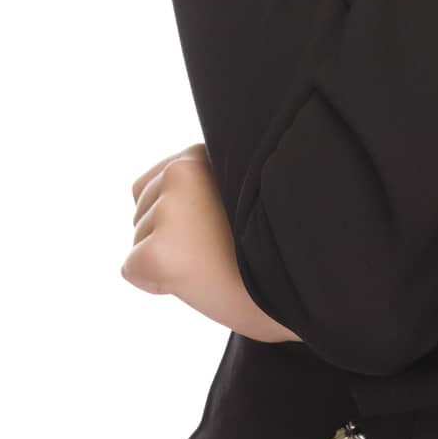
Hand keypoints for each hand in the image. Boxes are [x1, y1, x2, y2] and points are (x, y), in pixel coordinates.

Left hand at [121, 142, 297, 342]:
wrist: (304, 284)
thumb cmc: (282, 246)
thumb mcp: (245, 194)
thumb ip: (210, 185)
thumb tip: (181, 201)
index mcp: (204, 153)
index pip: (160, 181)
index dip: (183, 214)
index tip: (219, 228)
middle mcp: (182, 171)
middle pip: (143, 211)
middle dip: (171, 237)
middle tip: (220, 250)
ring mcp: (169, 210)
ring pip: (139, 241)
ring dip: (169, 259)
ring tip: (217, 264)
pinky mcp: (158, 251)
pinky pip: (133, 271)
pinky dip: (157, 284)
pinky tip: (199, 281)